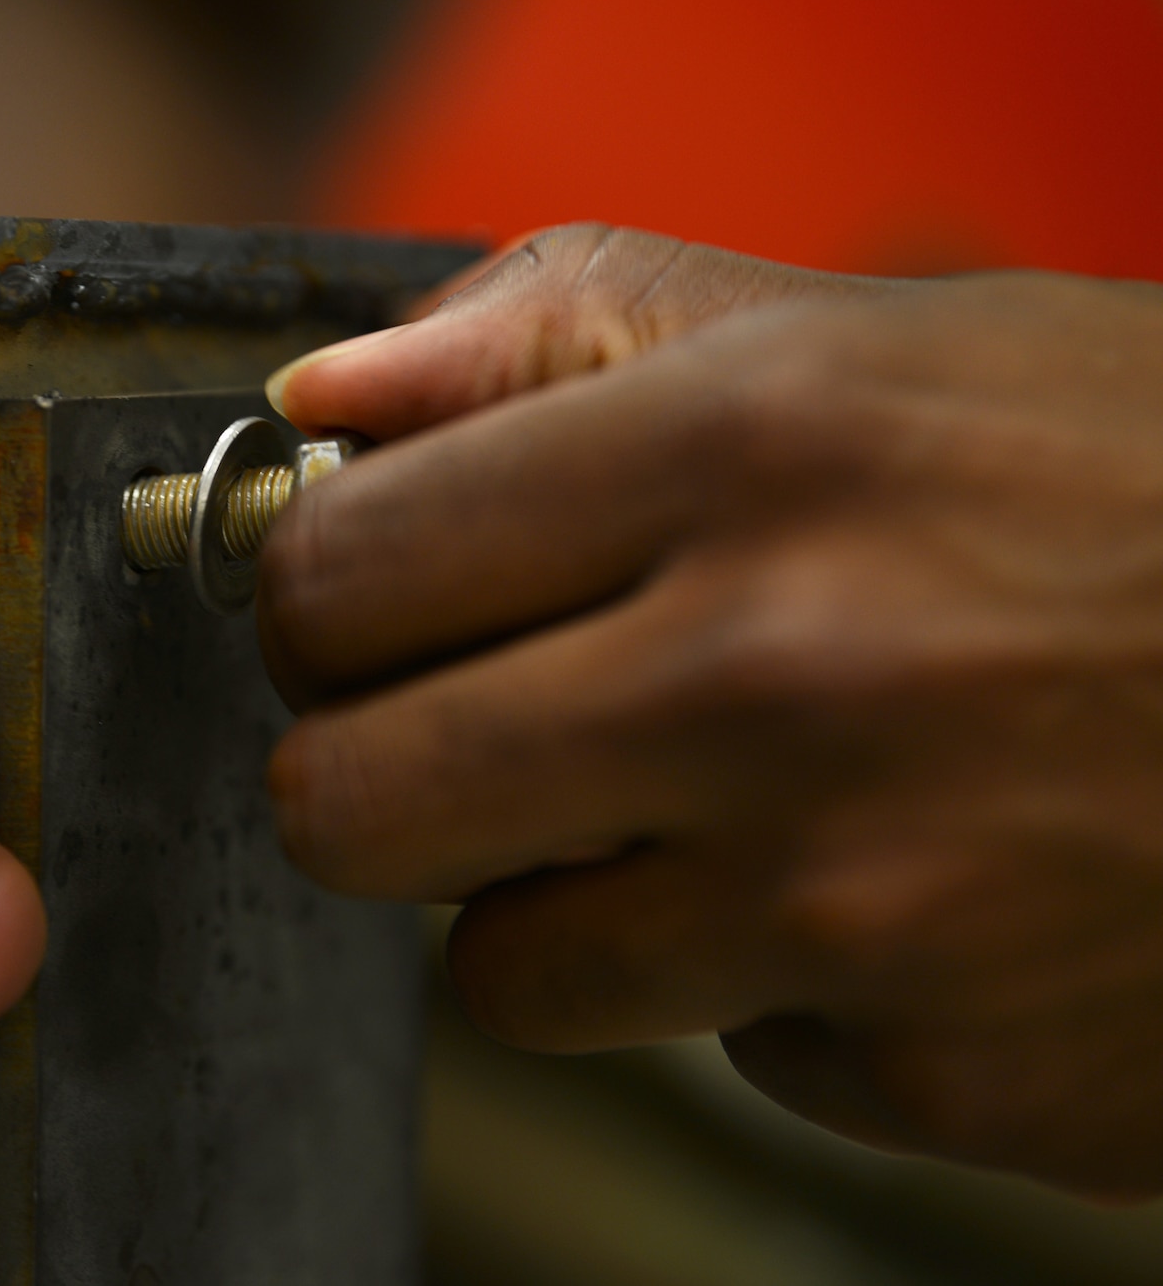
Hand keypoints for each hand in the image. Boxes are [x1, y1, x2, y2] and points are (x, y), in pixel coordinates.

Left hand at [257, 224, 1162, 1197]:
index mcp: (743, 450)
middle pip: (345, 808)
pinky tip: (891, 886)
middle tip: (483, 730)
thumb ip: (563, 334)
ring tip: (717, 809)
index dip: (321, 602)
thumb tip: (325, 403)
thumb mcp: (870, 336)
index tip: (370, 610)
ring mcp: (857, 903)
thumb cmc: (1143, 484)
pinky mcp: (937, 1067)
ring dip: (568, 901)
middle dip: (384, 771)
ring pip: (502, 971)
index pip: (328, 578)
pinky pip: (721, 1047)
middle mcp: (780, 681)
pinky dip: (765, 981)